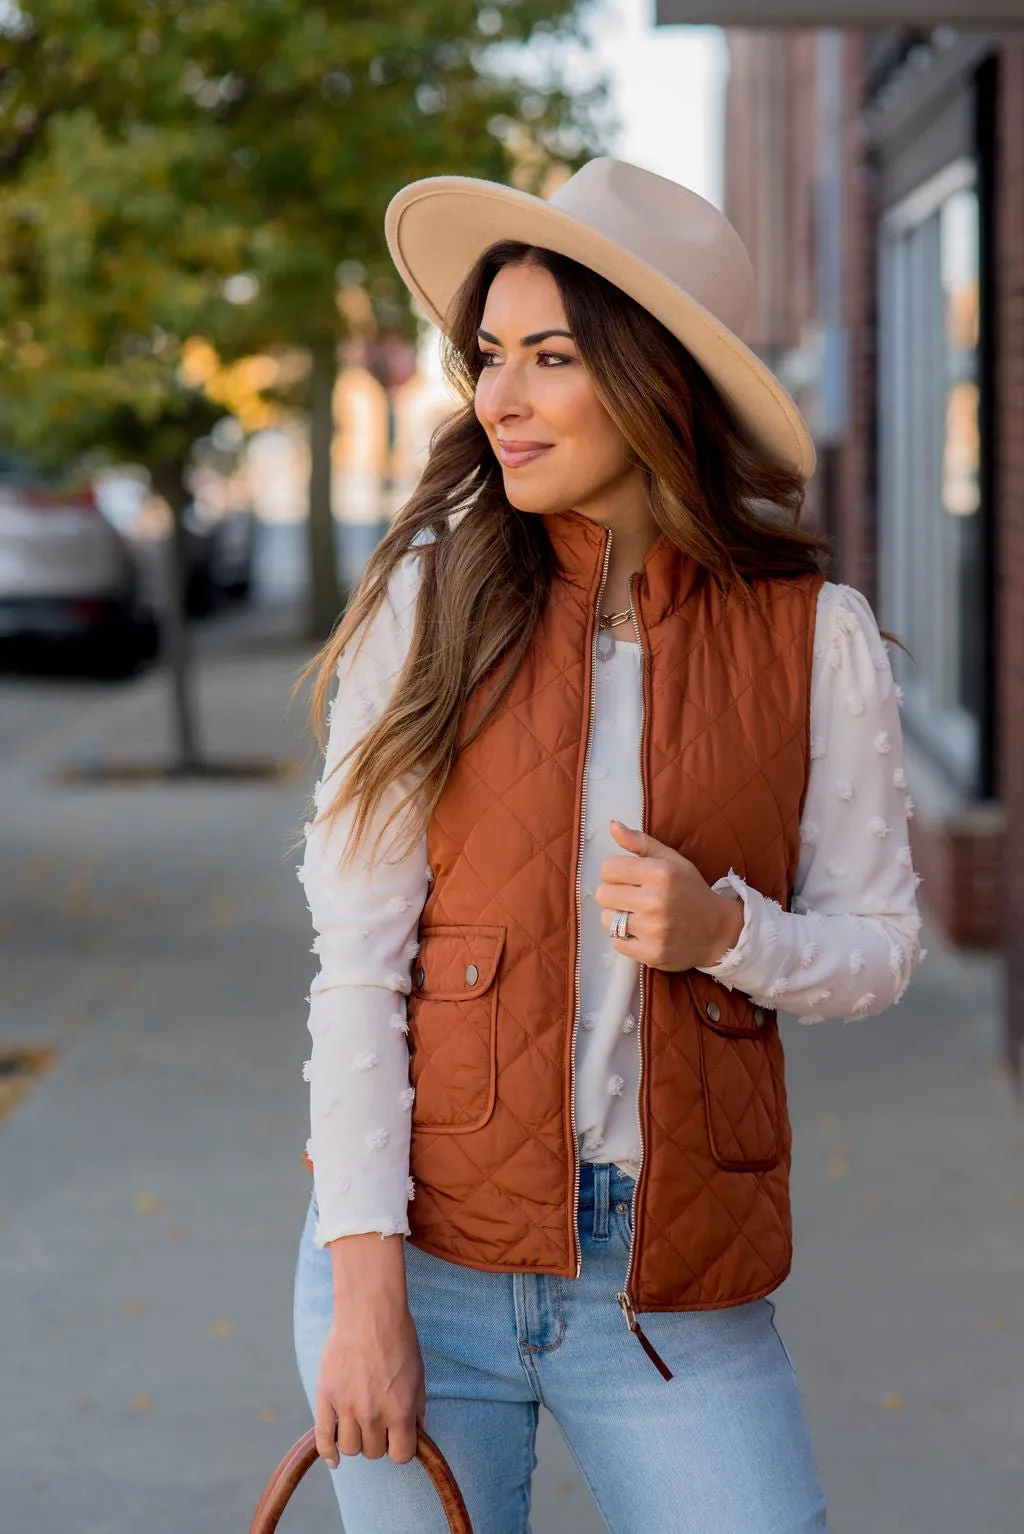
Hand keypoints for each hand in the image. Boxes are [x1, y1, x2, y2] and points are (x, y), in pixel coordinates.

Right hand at [315, 1236, 425, 1467]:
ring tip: (359, 1423)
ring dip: (356, 1441)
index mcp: (400, 1411)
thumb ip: (417, 1408)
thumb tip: (418, 1432)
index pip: (401, 1455)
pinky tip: (334, 1457)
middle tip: (379, 1421)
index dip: (401, 1448)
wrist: (369, 1311)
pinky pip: (323, 1438)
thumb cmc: (398, 1338)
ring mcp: (347, 1407)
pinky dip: (327, 1453)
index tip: (399, 1437)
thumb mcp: (418, 1374)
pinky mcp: (326, 1397)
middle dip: (379, 1441)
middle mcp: (373, 1414)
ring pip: (349, 1448)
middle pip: (373, 1452)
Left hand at [595, 820, 744, 971]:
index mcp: (660, 873)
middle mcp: (656, 900)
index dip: (614, 872)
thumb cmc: (691, 891)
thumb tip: (612, 825)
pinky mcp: (652, 953)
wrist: (718, 931)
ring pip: (607, 919)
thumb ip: (640, 842)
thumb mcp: (671, 860)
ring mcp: (654, 929)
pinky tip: (642, 932)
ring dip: (618, 917)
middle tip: (632, 897)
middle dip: (614, 894)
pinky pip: (617, 942)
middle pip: (603, 894)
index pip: (608, 868)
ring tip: (638, 915)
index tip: (627, 877)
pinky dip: (625, 938)